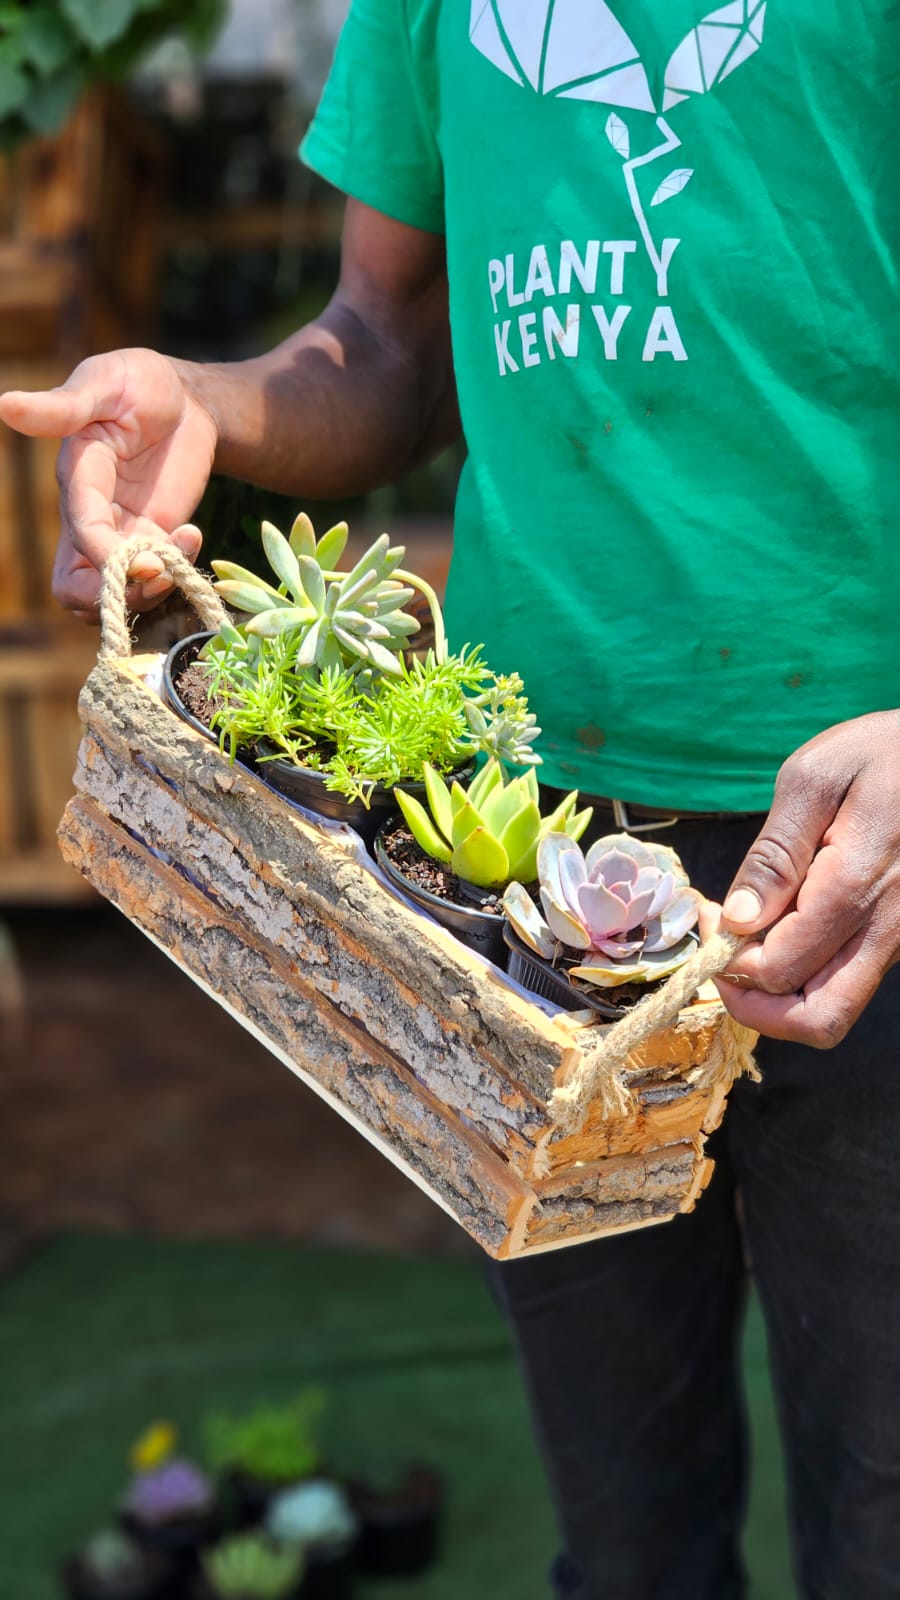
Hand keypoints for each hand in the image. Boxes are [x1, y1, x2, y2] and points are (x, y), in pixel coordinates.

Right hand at [0, 348, 216, 621]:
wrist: (185, 400)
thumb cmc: (139, 383)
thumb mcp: (106, 383)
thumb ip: (64, 406)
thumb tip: (5, 405)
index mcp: (78, 478)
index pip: (80, 530)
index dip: (104, 554)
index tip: (143, 559)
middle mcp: (92, 515)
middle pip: (76, 587)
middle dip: (114, 595)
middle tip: (160, 573)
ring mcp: (122, 533)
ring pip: (113, 595)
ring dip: (149, 592)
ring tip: (184, 548)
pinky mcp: (151, 541)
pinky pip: (151, 580)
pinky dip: (176, 574)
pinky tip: (194, 534)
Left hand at [714, 711, 899, 1045]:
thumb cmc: (877, 754)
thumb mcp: (813, 780)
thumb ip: (774, 855)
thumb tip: (740, 920)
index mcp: (853, 888)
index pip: (778, 971)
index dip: (728, 961)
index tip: (709, 914)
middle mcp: (884, 929)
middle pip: (816, 1021)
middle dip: (753, 1005)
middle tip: (722, 955)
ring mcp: (895, 940)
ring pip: (834, 1011)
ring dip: (779, 998)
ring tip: (747, 943)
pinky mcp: (895, 937)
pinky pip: (847, 982)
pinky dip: (805, 976)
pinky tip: (780, 926)